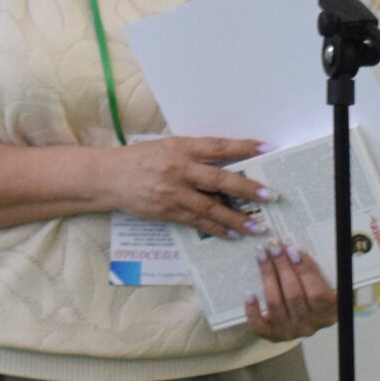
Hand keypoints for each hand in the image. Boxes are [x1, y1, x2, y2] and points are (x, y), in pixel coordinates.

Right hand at [101, 137, 270, 236]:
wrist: (108, 177)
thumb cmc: (142, 158)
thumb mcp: (169, 147)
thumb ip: (196, 154)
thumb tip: (230, 162)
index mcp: (181, 147)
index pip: (219, 146)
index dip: (244, 147)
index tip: (268, 149)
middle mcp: (179, 169)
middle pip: (219, 180)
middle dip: (248, 188)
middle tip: (271, 195)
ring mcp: (173, 193)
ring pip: (211, 207)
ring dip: (237, 218)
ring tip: (258, 225)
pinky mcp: (167, 212)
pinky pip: (197, 223)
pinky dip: (217, 229)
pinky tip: (234, 234)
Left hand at [242, 243, 337, 340]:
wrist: (306, 315)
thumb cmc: (314, 292)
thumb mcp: (319, 280)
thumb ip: (307, 267)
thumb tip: (286, 249)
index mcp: (328, 312)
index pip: (316, 293)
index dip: (304, 271)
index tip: (291, 250)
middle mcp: (310, 326)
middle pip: (293, 295)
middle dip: (281, 267)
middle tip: (272, 247)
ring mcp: (290, 331)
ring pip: (276, 304)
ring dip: (267, 277)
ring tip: (261, 257)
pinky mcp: (273, 335)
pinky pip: (260, 326)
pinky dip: (252, 310)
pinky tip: (249, 294)